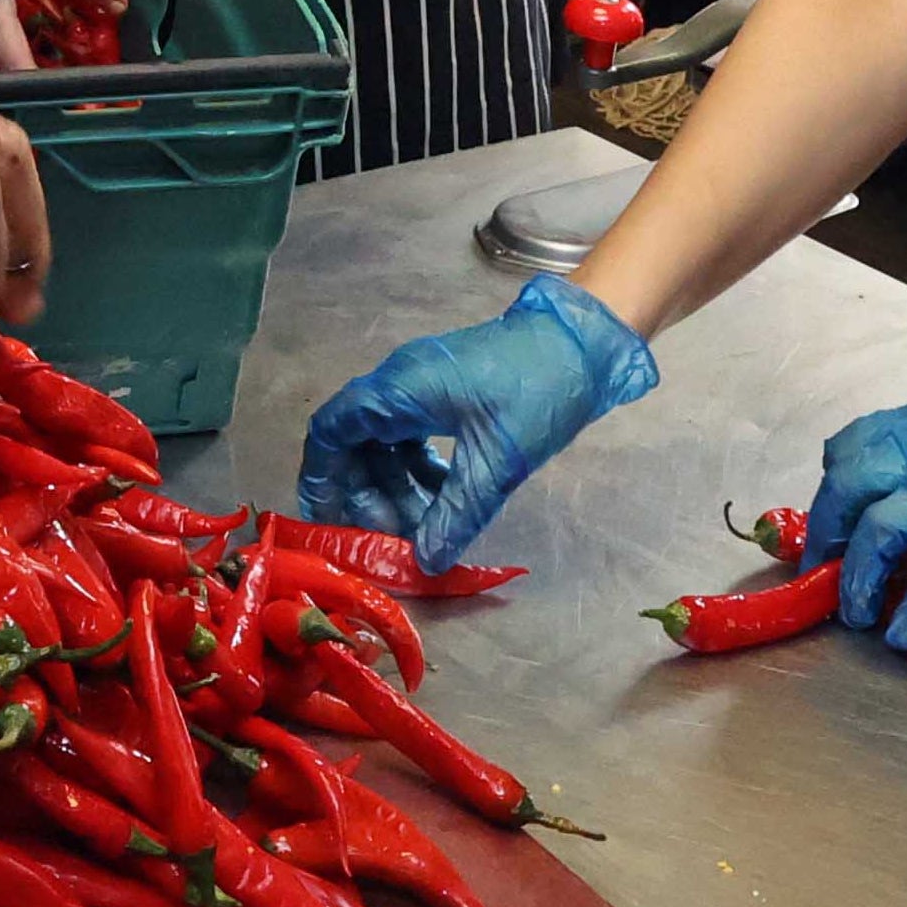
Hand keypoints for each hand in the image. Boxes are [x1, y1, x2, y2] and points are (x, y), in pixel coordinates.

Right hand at [295, 275, 659, 569]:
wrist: (584, 343)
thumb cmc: (536, 391)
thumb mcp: (496, 462)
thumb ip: (456, 515)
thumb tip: (425, 563)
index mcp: (399, 390)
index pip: (331, 431)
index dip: (322, 479)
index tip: (327, 522)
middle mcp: (401, 384)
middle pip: (357, 444)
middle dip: (366, 496)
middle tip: (387, 541)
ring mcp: (423, 386)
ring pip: (387, 445)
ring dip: (396, 489)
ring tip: (419, 532)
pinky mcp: (447, 393)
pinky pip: (414, 438)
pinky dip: (421, 473)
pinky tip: (445, 500)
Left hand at [803, 382, 906, 649]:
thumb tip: (880, 514)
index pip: (851, 448)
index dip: (833, 491)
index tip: (833, 524)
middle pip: (848, 487)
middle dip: (828, 533)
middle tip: (827, 569)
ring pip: (878, 533)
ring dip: (857, 580)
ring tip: (858, 612)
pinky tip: (902, 634)